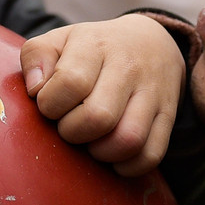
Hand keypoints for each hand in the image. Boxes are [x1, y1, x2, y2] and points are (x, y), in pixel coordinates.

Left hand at [19, 15, 185, 176]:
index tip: (50, 105)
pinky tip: (113, 154)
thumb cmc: (94, 49)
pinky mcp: (168, 116)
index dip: (51, 104)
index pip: (71, 83)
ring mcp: (152, 93)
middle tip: (69, 125)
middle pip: (98, 117)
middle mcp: (128, 67)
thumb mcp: (60, 39)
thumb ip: (36, 57)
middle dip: (72, 132)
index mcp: (96, 45)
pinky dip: (128, 166)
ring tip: (91, 141)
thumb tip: (35, 90)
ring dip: (100, 152)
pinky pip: (151, 155)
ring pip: (129, 140)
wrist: (153, 42)